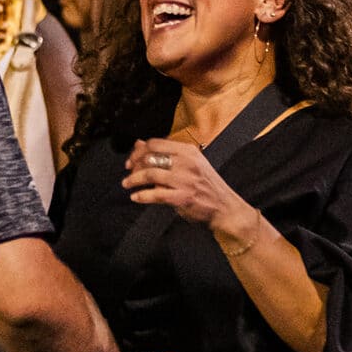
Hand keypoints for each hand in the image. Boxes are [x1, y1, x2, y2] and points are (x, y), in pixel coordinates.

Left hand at [123, 139, 245, 233]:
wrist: (225, 207)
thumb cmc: (205, 185)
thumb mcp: (189, 163)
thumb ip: (165, 153)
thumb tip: (139, 143)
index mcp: (188, 151)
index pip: (155, 144)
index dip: (138, 151)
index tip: (131, 160)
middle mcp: (187, 162)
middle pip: (150, 157)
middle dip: (134, 165)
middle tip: (128, 172)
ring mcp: (185, 180)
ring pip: (150, 174)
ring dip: (134, 179)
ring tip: (127, 184)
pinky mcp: (183, 197)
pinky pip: (155, 194)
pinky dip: (142, 196)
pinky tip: (136, 197)